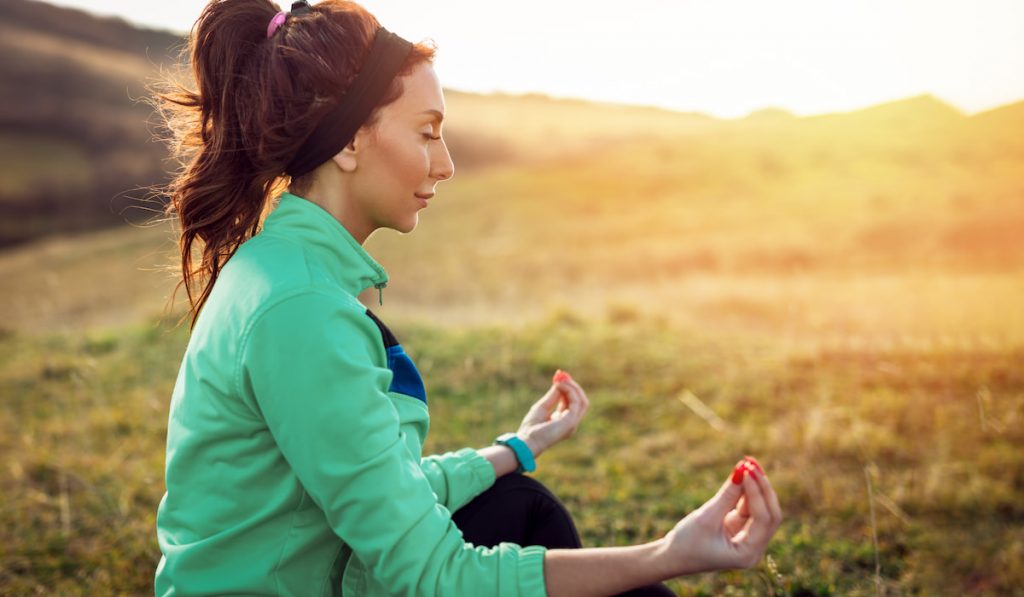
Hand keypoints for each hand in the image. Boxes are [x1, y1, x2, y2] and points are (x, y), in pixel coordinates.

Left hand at [517, 370, 589, 457]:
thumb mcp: (542, 406)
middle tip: (562, 374)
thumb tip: (560, 381)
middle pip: (580, 401)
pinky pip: (576, 402)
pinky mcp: (571, 421)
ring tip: (561, 379)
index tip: (560, 375)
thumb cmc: (532, 427)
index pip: (572, 402)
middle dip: (573, 386)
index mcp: (564, 420)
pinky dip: (570, 391)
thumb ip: (553, 395)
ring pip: (582, 401)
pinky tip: (560, 385)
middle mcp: (571, 422)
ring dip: (573, 387)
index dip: (568, 388)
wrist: (527, 440)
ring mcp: (573, 423)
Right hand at [661, 457, 782, 575]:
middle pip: (769, 513)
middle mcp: (753, 547)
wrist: (671, 557)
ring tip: (747, 462)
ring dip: (754, 485)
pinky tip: (742, 472)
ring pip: (759, 507)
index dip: (757, 493)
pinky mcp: (739, 527)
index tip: (746, 469)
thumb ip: (727, 495)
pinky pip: (747, 505)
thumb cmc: (686, 543)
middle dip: (762, 488)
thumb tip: (742, 470)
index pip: (763, 519)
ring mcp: (747, 537)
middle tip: (751, 463)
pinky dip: (745, 490)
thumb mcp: (706, 518)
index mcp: (748, 553)